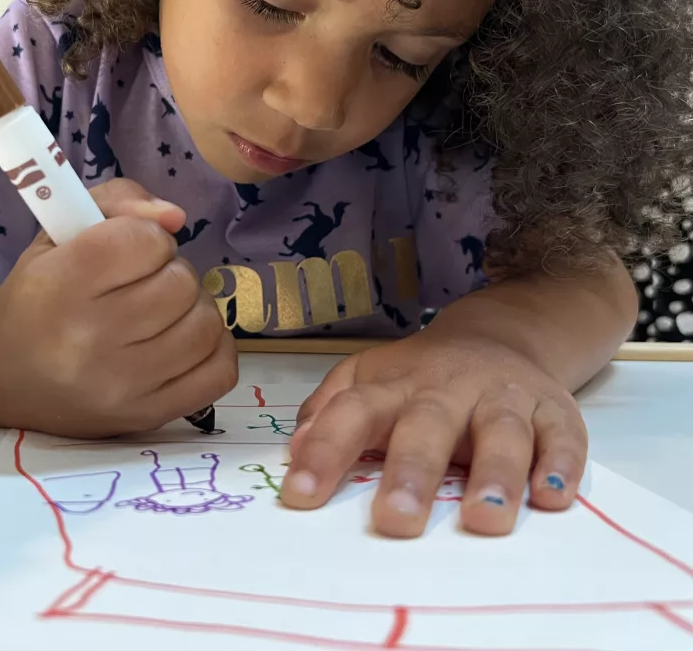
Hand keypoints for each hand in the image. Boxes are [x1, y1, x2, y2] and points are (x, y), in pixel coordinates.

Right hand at [0, 178, 236, 436]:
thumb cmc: (37, 293)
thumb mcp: (60, 231)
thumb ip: (118, 201)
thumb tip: (176, 218)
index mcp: (60, 284)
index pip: (146, 241)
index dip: (147, 236)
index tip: (127, 251)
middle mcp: (88, 340)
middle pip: (181, 283)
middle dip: (169, 272)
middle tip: (142, 284)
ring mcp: (120, 386)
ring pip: (205, 325)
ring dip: (192, 309)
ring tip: (161, 313)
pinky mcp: (145, 416)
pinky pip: (219, 372)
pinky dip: (212, 348)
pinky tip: (183, 341)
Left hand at [280, 335, 587, 536]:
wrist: (499, 336)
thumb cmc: (422, 377)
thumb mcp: (367, 378)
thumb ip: (330, 409)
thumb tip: (294, 451)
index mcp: (395, 386)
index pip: (354, 412)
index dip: (326, 451)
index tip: (301, 496)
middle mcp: (448, 390)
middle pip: (428, 424)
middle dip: (412, 470)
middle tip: (396, 520)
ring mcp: (503, 398)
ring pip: (501, 431)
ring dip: (494, 474)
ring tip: (484, 519)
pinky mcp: (554, 411)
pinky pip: (562, 437)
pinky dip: (560, 465)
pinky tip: (551, 497)